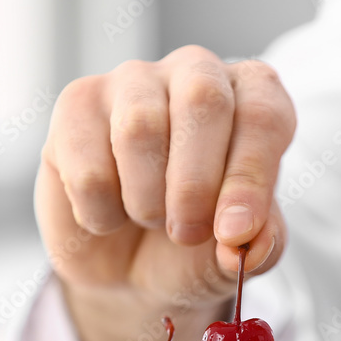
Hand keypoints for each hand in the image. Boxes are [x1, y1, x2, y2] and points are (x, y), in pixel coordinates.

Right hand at [34, 46, 295, 340]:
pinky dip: (101, 213)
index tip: (234, 233)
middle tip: (187, 233)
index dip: (250, 178)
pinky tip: (108, 214)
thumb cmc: (194, 246)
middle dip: (195, 186)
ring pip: (139, 128)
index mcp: (252, 98)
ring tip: (149, 218)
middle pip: (203, 101)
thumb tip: (245, 244)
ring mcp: (133, 81)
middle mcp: (197, 72)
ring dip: (146, 200)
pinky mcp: (77, 105)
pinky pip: (87, 164)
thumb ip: (258, 246)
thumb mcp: (238, 254)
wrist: (127, 267)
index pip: (264, 115)